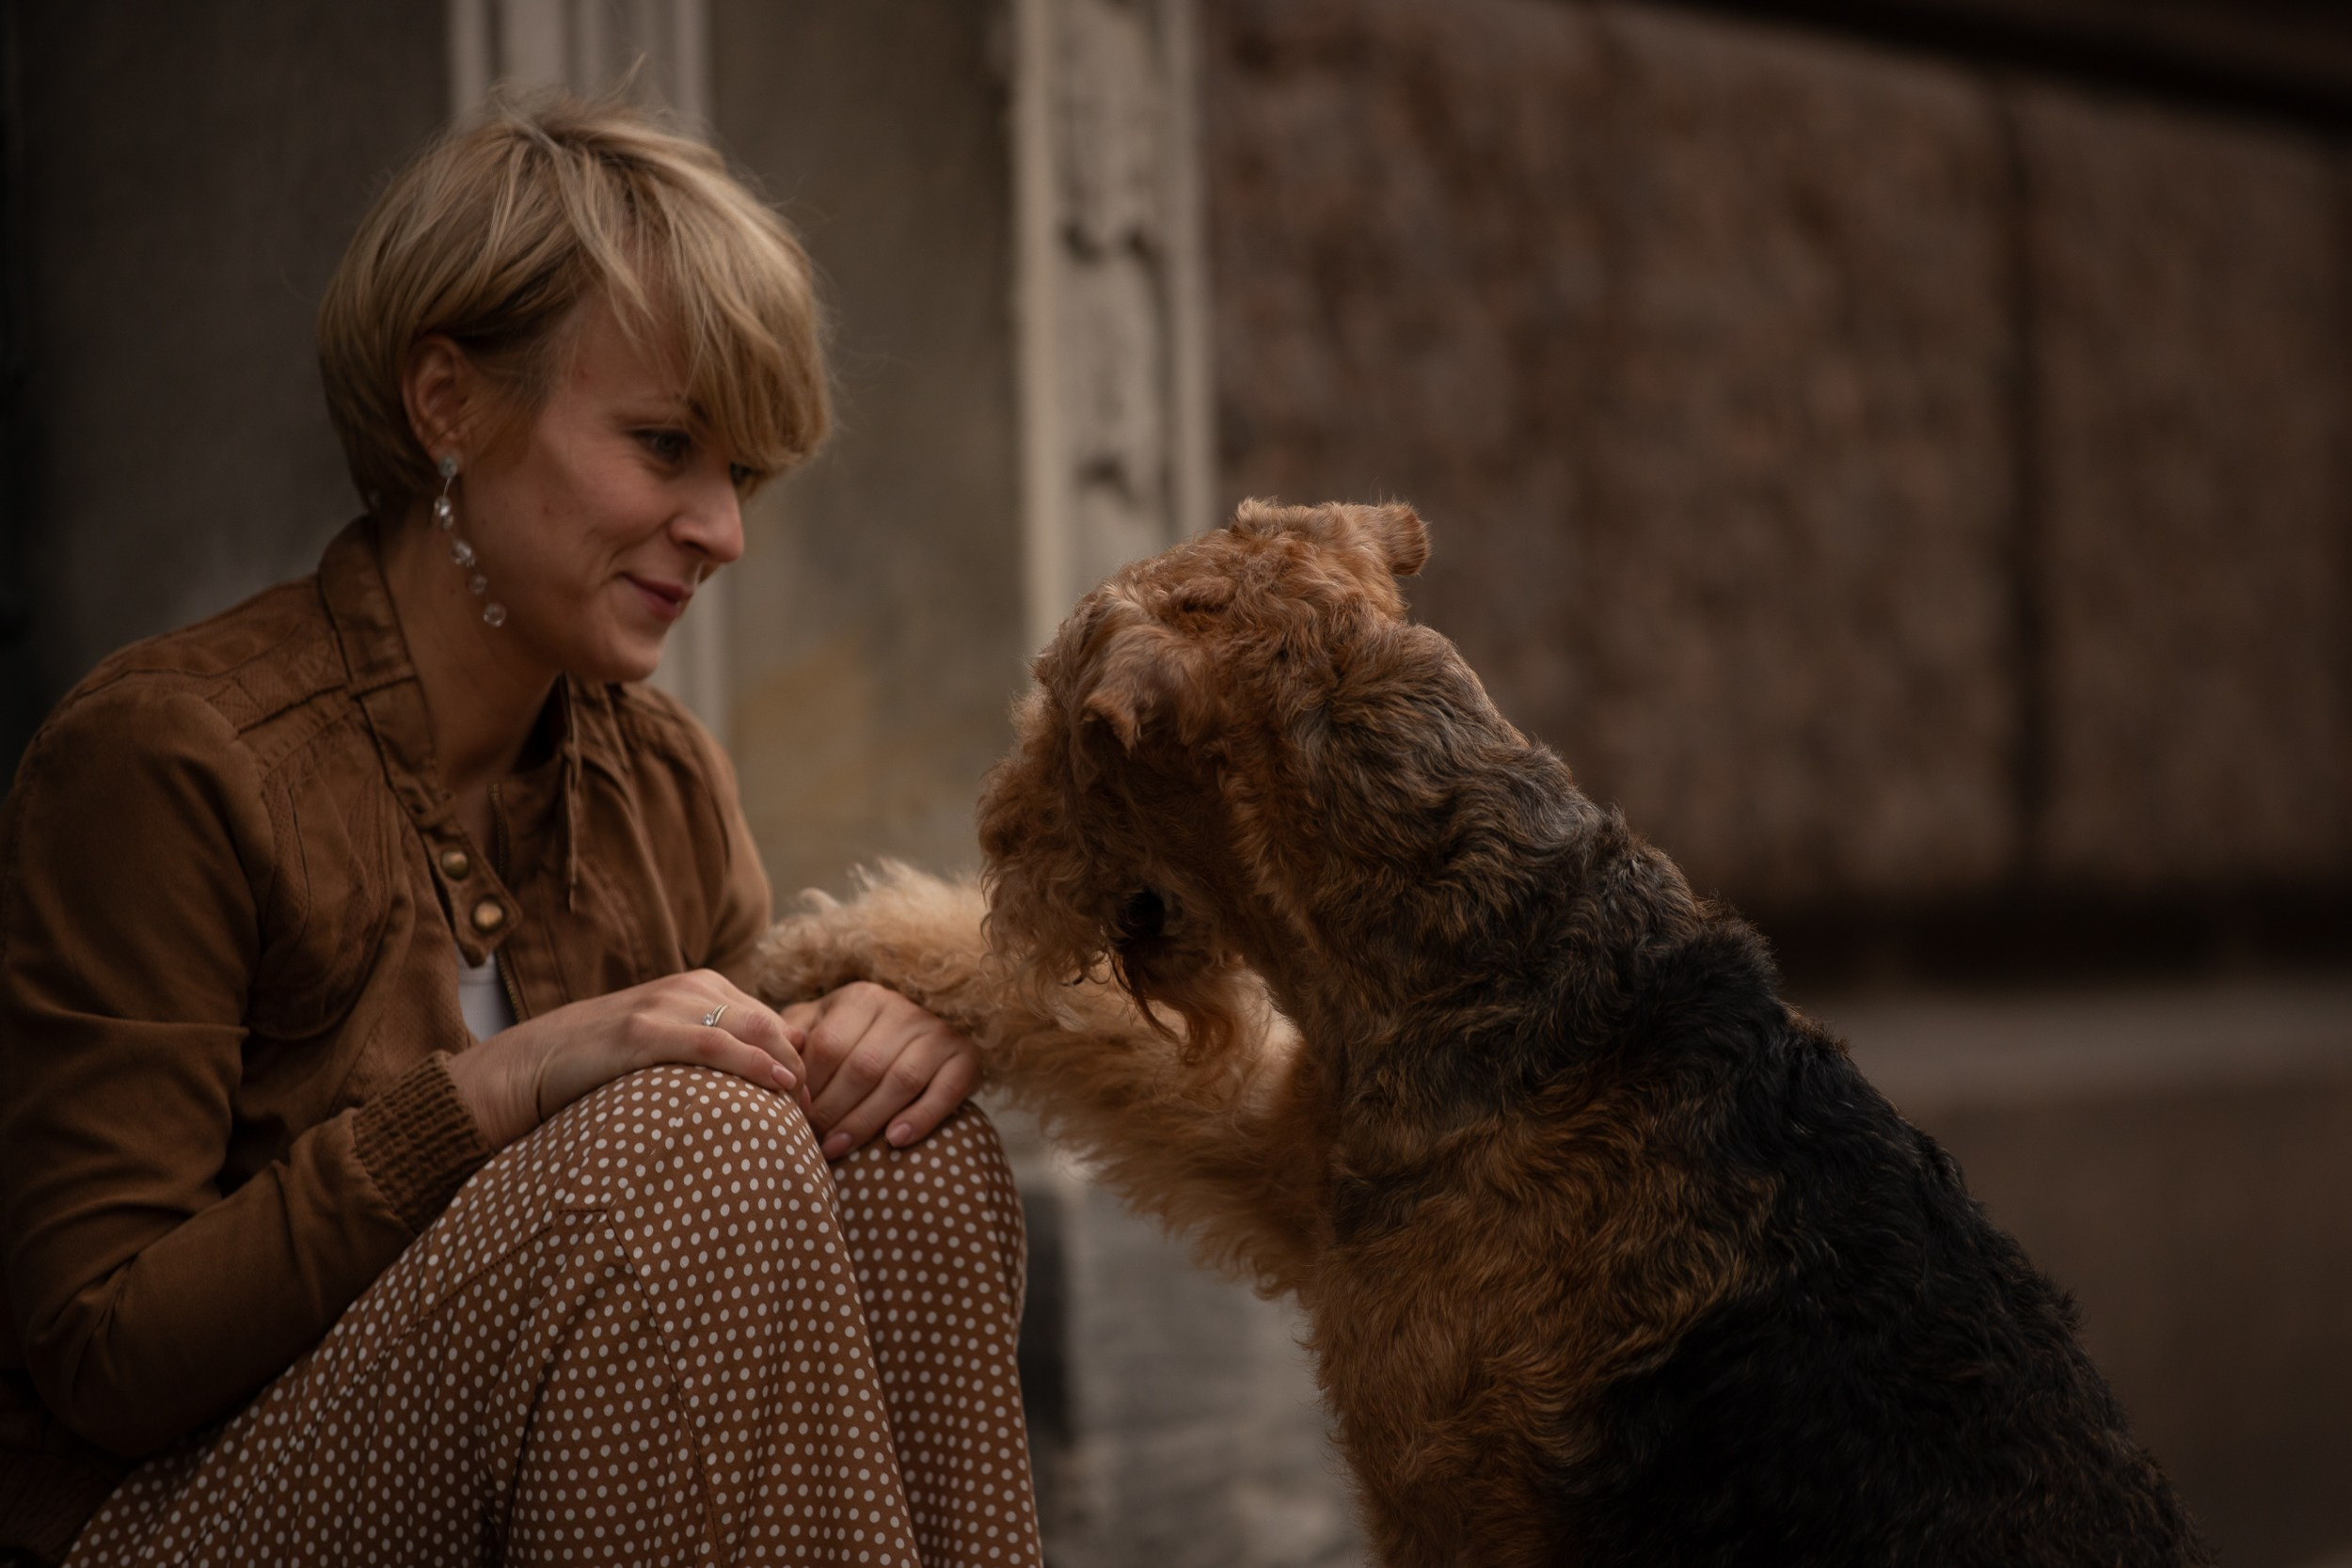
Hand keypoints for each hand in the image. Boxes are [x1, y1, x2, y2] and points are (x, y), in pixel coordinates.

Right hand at [445, 969, 808, 1147]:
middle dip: (802, 1067)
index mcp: (698, 987)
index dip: (799, 1058)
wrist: (524, 1067)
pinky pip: (714, 1045)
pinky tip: (780, 1085)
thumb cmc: (599, 1068)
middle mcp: (688, 987)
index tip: (816, 1101)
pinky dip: (753, 1063)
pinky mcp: (642, 1032)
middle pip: (771, 1023)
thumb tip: (774, 1075)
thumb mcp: (664, 1049)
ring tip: (808, 1110)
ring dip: (788, 1069)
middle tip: (819, 1114)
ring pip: (751, 1029)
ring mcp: (664, 1006)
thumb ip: (711, 1050)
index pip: (771, 1019)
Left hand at [780, 981, 980, 1159]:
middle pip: (863, 1066)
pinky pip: (946, 1091)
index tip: (791, 1115)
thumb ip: (796, 1035)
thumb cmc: (856, 1034)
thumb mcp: (821, 1022)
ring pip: (901, 1081)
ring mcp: (938, 1032)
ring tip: (838, 1149)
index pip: (829, 1045)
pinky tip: (894, 1141)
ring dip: (866, 1121)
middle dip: (832, 1110)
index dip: (808, 1086)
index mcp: (862, 998)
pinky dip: (921, 1117)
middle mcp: (903, 1010)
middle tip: (812, 1142)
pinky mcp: (966, 1057)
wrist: (924, 1025)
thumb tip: (782, 1054)